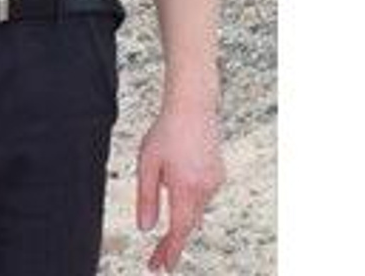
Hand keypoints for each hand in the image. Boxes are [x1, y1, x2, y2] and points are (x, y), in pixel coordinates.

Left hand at [136, 106, 225, 272]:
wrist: (193, 105)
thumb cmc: (167, 130)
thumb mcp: (147, 163)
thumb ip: (146, 197)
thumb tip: (145, 228)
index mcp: (186, 187)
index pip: (178, 230)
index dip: (169, 251)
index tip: (160, 267)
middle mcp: (205, 188)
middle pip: (188, 223)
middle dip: (173, 241)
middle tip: (157, 258)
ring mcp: (215, 181)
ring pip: (195, 208)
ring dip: (180, 212)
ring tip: (165, 182)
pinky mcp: (218, 173)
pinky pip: (202, 194)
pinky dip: (189, 196)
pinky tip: (179, 175)